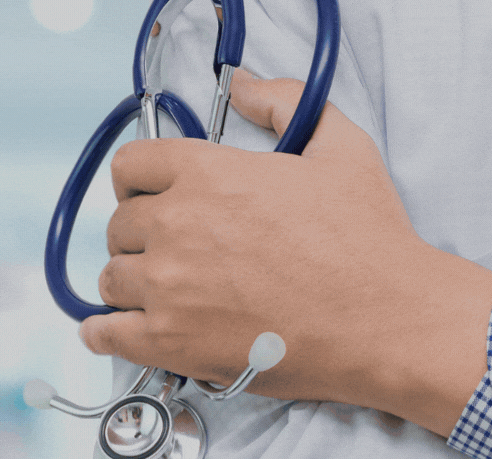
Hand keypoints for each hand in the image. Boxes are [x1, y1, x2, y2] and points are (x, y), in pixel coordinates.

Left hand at [81, 71, 491, 434]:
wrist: (385, 319)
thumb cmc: (367, 241)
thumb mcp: (339, 147)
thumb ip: (284, 103)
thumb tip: (245, 85)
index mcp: (207, 173)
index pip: (130, 167)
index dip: (139, 183)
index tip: (150, 198)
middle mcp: (176, 225)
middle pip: (119, 226)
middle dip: (140, 237)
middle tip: (169, 251)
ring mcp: (167, 286)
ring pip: (111, 279)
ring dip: (129, 284)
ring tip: (157, 292)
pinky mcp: (170, 340)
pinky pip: (108, 333)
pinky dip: (106, 332)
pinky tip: (115, 330)